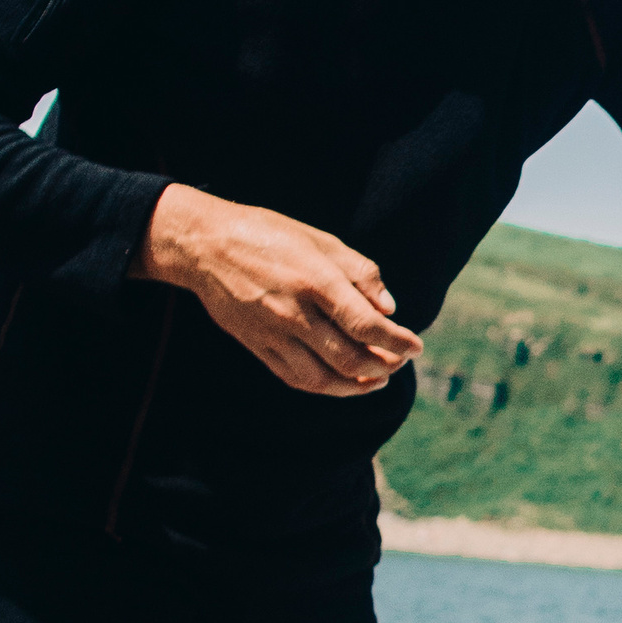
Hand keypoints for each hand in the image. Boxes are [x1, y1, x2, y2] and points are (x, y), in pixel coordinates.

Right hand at [135, 184, 423, 398]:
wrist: (206, 245)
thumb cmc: (270, 235)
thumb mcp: (321, 239)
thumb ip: (361, 273)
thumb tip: (390, 309)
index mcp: (315, 280)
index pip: (365, 324)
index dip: (396, 341)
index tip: (416, 346)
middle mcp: (294, 312)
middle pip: (349, 357)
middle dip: (383, 366)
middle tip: (399, 361)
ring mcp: (273, 333)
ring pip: (324, 378)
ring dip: (358, 385)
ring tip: (379, 379)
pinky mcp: (257, 346)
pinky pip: (297, 379)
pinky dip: (327, 387)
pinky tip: (345, 382)